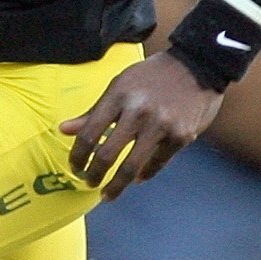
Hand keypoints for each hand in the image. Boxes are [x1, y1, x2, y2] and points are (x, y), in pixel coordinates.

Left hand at [57, 52, 221, 193]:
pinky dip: (144, 174)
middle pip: (107, 155)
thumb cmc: (151, 76)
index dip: (78, 156)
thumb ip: (94, 111)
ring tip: (108, 194)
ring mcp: (161, 125)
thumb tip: (63, 130)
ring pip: (131, 167)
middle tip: (89, 183)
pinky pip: (157, 164)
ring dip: (116, 186)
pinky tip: (136, 178)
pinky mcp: (181, 136)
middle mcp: (138, 111)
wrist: (197, 65)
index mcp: (118, 96)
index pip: (89, 134)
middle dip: (94, 175)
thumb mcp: (120, 85)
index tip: (75, 167)